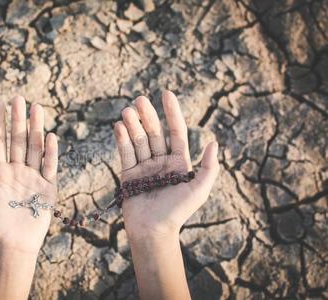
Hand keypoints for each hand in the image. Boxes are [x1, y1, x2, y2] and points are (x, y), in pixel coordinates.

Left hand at [0, 96, 57, 253]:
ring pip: (35, 147)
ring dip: (36, 128)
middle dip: (18, 119)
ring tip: (37, 107)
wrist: (12, 244)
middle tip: (19, 98)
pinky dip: (51, 152)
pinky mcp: (48, 187)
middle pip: (18, 139)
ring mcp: (33, 176)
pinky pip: (50, 166)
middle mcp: (16, 170)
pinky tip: (50, 136)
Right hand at [114, 91, 218, 239]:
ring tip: (127, 110)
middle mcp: (161, 162)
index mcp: (179, 163)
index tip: (166, 94)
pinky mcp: (129, 175)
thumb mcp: (199, 189)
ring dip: (132, 125)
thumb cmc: (178, 212)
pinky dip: (122, 140)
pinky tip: (120, 126)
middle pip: (154, 133)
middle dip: (147, 116)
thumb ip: (208, 167)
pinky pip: (126, 153)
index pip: (175, 132)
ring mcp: (144, 167)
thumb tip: (214, 142)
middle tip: (139, 100)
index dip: (172, 112)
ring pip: (138, 141)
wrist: (154, 231)